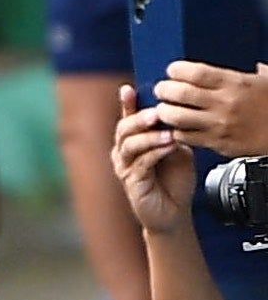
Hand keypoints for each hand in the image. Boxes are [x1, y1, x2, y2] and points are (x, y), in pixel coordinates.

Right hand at [115, 84, 202, 238]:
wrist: (174, 211)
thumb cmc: (174, 180)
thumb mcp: (176, 148)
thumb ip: (171, 132)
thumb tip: (172, 115)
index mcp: (133, 142)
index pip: (127, 119)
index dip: (126, 104)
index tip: (128, 89)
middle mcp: (124, 154)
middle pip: (123, 129)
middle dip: (138, 119)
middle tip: (156, 113)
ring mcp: (126, 169)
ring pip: (130, 145)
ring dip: (149, 136)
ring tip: (168, 133)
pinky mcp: (133, 183)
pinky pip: (141, 163)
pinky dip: (156, 152)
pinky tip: (169, 147)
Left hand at [152, 60, 267, 160]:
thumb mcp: (266, 81)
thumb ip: (251, 72)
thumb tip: (250, 64)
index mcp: (236, 84)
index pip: (197, 73)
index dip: (178, 70)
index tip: (172, 70)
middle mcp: (225, 103)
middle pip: (181, 94)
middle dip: (164, 89)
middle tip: (161, 89)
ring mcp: (218, 125)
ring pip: (177, 118)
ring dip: (164, 112)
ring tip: (163, 109)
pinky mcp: (215, 143)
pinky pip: (185, 137)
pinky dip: (176, 131)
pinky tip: (177, 127)